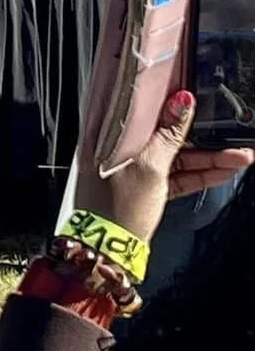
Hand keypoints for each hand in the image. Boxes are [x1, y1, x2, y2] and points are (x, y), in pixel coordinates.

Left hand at [74, 90, 252, 243]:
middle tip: (231, 134)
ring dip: (209, 158)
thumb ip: (167, 135)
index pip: (146, 111)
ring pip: (178, 157)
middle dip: (202, 136)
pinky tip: (224, 171)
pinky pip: (177, 176)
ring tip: (240, 156)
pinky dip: (200, 174)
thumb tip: (182, 103)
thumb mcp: (148, 166)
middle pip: (166, 135)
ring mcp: (135, 170)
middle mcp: (120, 150)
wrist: (112, 250)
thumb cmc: (117, 208)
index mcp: (110, 137)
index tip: (201, 101)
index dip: (174, 105)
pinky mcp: (148, 188)